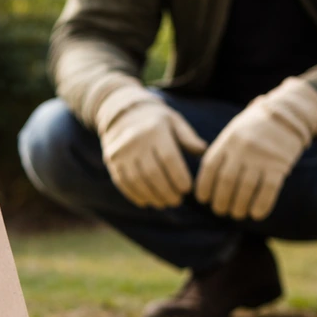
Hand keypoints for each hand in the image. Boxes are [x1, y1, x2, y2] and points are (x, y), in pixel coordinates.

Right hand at [96, 86, 206, 208]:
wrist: (122, 113)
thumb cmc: (155, 120)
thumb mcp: (174, 122)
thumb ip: (188, 138)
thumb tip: (204, 152)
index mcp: (155, 130)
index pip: (169, 158)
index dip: (178, 176)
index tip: (187, 189)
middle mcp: (136, 141)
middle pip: (153, 173)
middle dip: (166, 191)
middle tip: (177, 201)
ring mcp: (121, 152)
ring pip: (137, 181)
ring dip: (152, 196)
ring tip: (163, 203)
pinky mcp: (111, 160)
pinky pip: (123, 182)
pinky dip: (135, 195)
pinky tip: (146, 202)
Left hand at [195, 78, 316, 220]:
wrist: (289, 112)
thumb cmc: (254, 128)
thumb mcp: (233, 132)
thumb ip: (220, 153)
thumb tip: (205, 182)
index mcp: (227, 141)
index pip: (210, 168)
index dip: (204, 187)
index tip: (204, 199)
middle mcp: (243, 149)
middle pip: (226, 181)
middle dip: (221, 201)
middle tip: (220, 211)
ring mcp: (262, 156)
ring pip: (246, 189)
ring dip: (239, 207)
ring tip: (237, 214)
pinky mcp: (280, 164)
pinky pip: (268, 190)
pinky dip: (261, 205)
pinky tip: (256, 214)